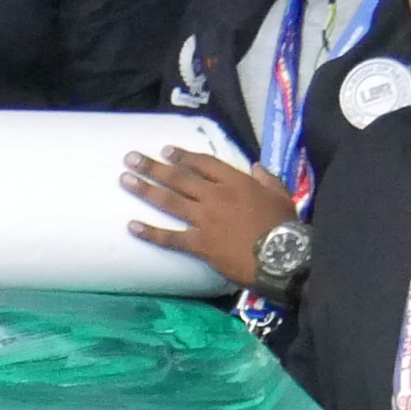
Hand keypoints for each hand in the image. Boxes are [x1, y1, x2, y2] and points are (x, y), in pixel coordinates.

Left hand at [119, 147, 294, 292]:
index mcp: (236, 182)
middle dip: (153, 166)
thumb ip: (267, 179)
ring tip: (124, 179)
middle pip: (178, 178)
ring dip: (145, 190)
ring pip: (169, 201)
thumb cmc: (286, 226)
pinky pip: (170, 237)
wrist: (284, 258)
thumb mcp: (281, 195)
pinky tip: (132, 226)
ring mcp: (204, 220)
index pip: (204, 163)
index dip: (183, 156)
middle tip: (130, 158)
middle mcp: (215, 196)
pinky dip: (150, 233)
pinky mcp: (200, 244)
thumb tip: (254, 166)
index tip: (166, 150)